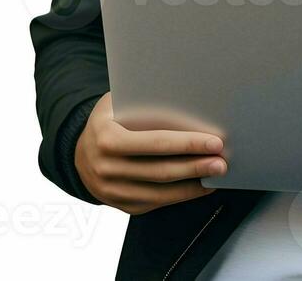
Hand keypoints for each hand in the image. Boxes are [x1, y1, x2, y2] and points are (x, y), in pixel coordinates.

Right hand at [75, 92, 227, 214]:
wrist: (79, 151)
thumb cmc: (109, 119)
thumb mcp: (117, 102)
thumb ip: (144, 101)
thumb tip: (188, 96)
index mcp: (107, 139)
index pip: (156, 142)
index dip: (188, 143)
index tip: (214, 141)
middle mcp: (107, 168)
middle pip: (161, 170)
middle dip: (196, 166)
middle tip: (222, 161)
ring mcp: (112, 191)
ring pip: (160, 192)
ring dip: (192, 185)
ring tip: (216, 175)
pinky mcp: (121, 204)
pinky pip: (155, 203)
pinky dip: (179, 196)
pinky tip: (199, 187)